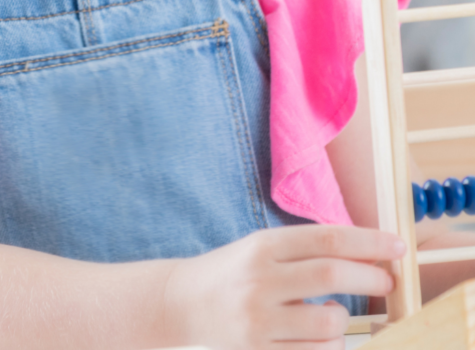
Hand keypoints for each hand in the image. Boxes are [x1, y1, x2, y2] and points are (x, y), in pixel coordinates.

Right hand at [165, 225, 405, 348]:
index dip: (367, 242)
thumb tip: (360, 256)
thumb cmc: (228, 274)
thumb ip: (300, 253)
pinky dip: (327, 347)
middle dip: (369, 277)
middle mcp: (259, 279)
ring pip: (328, 324)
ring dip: (344, 320)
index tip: (397, 246)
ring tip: (336, 314)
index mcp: (260, 246)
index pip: (324, 238)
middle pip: (330, 274)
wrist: (179, 304)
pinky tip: (318, 336)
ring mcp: (258, 318)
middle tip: (388, 281)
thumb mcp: (256, 249)